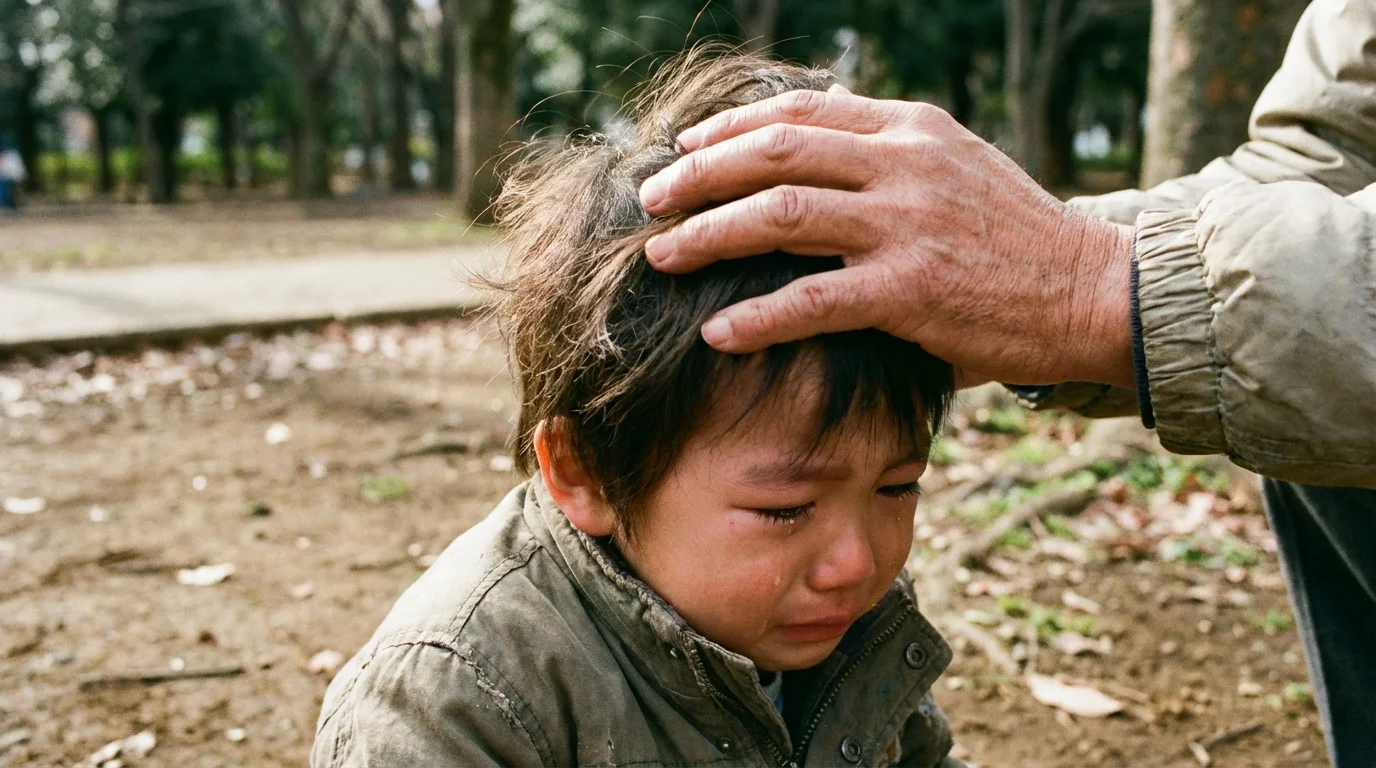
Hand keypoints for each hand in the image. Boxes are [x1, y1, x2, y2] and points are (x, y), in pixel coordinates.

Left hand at [638, 88, 1135, 386]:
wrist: (1092, 292)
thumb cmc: (1016, 236)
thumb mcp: (956, 163)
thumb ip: (887, 144)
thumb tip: (821, 116)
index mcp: (911, 130)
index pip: (801, 113)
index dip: (731, 127)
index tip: (686, 148)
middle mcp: (903, 165)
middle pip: (774, 154)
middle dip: (700, 175)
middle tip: (653, 200)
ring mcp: (906, 226)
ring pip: (779, 216)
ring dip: (708, 234)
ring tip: (662, 256)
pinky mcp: (911, 292)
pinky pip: (811, 300)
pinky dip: (757, 317)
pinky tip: (719, 332)